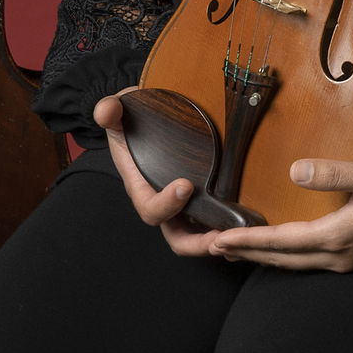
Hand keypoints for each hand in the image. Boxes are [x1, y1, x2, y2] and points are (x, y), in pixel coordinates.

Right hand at [94, 93, 224, 257]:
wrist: (144, 116)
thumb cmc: (131, 117)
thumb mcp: (119, 110)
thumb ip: (111, 111)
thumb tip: (107, 110)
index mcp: (141, 185)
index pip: (150, 208)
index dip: (166, 204)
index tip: (185, 185)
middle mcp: (162, 199)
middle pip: (176, 235)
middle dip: (197, 243)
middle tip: (220, 238)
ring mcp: (182, 200)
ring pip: (198, 232)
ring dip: (216, 238)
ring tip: (238, 236)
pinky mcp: (200, 193)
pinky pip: (211, 217)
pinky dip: (225, 224)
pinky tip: (245, 222)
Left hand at [207, 154, 352, 272]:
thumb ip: (335, 172)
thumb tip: (294, 172)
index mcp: (340, 236)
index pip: (282, 241)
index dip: (248, 240)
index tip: (216, 240)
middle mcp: (339, 256)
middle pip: (282, 259)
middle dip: (246, 253)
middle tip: (210, 249)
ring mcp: (348, 260)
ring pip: (294, 263)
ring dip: (263, 256)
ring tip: (234, 249)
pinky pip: (309, 260)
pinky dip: (284, 254)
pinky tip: (279, 246)